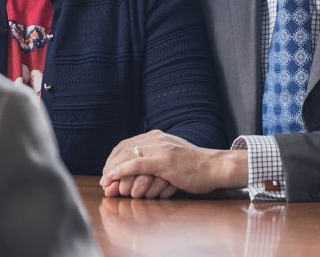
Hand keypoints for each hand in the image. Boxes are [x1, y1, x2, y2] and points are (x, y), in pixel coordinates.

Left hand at [100, 130, 247, 195]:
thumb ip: (155, 163)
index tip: (107, 172)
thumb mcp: (172, 158)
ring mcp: (161, 149)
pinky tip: (113, 178)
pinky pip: (136, 164)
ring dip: (112, 171)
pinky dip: (121, 171)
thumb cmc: (195, 168)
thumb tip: (138, 173)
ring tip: (106, 184)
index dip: (113, 159)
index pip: (126, 144)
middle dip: (110, 166)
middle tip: (104, 181)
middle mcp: (157, 139)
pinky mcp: (165, 161)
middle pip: (123, 149)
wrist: (215, 167)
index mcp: (157, 137)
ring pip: (127, 156)